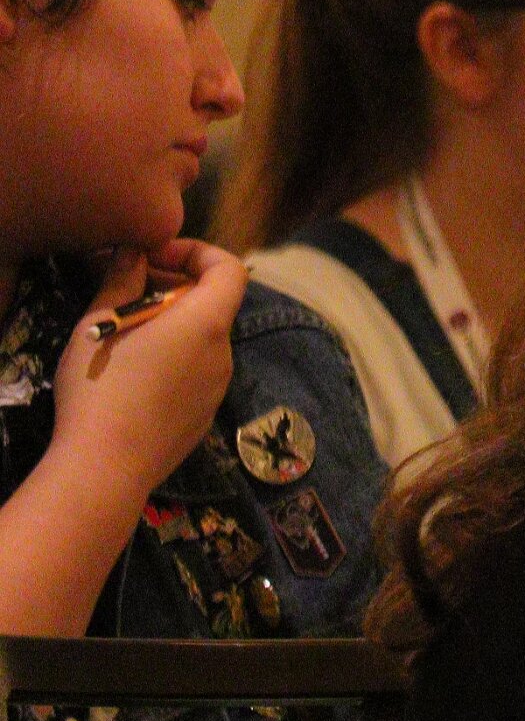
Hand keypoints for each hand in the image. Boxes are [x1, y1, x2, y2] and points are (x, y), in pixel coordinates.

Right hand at [50, 241, 246, 496]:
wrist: (106, 468)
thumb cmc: (101, 388)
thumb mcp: (99, 324)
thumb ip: (122, 280)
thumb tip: (135, 252)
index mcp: (207, 323)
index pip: (230, 268)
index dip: (197, 252)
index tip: (154, 256)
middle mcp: (224, 353)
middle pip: (213, 304)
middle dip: (175, 287)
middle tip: (127, 290)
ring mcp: (218, 388)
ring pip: (203, 340)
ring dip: (172, 325)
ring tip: (124, 333)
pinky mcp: (204, 417)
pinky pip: (195, 373)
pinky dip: (174, 359)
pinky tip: (133, 374)